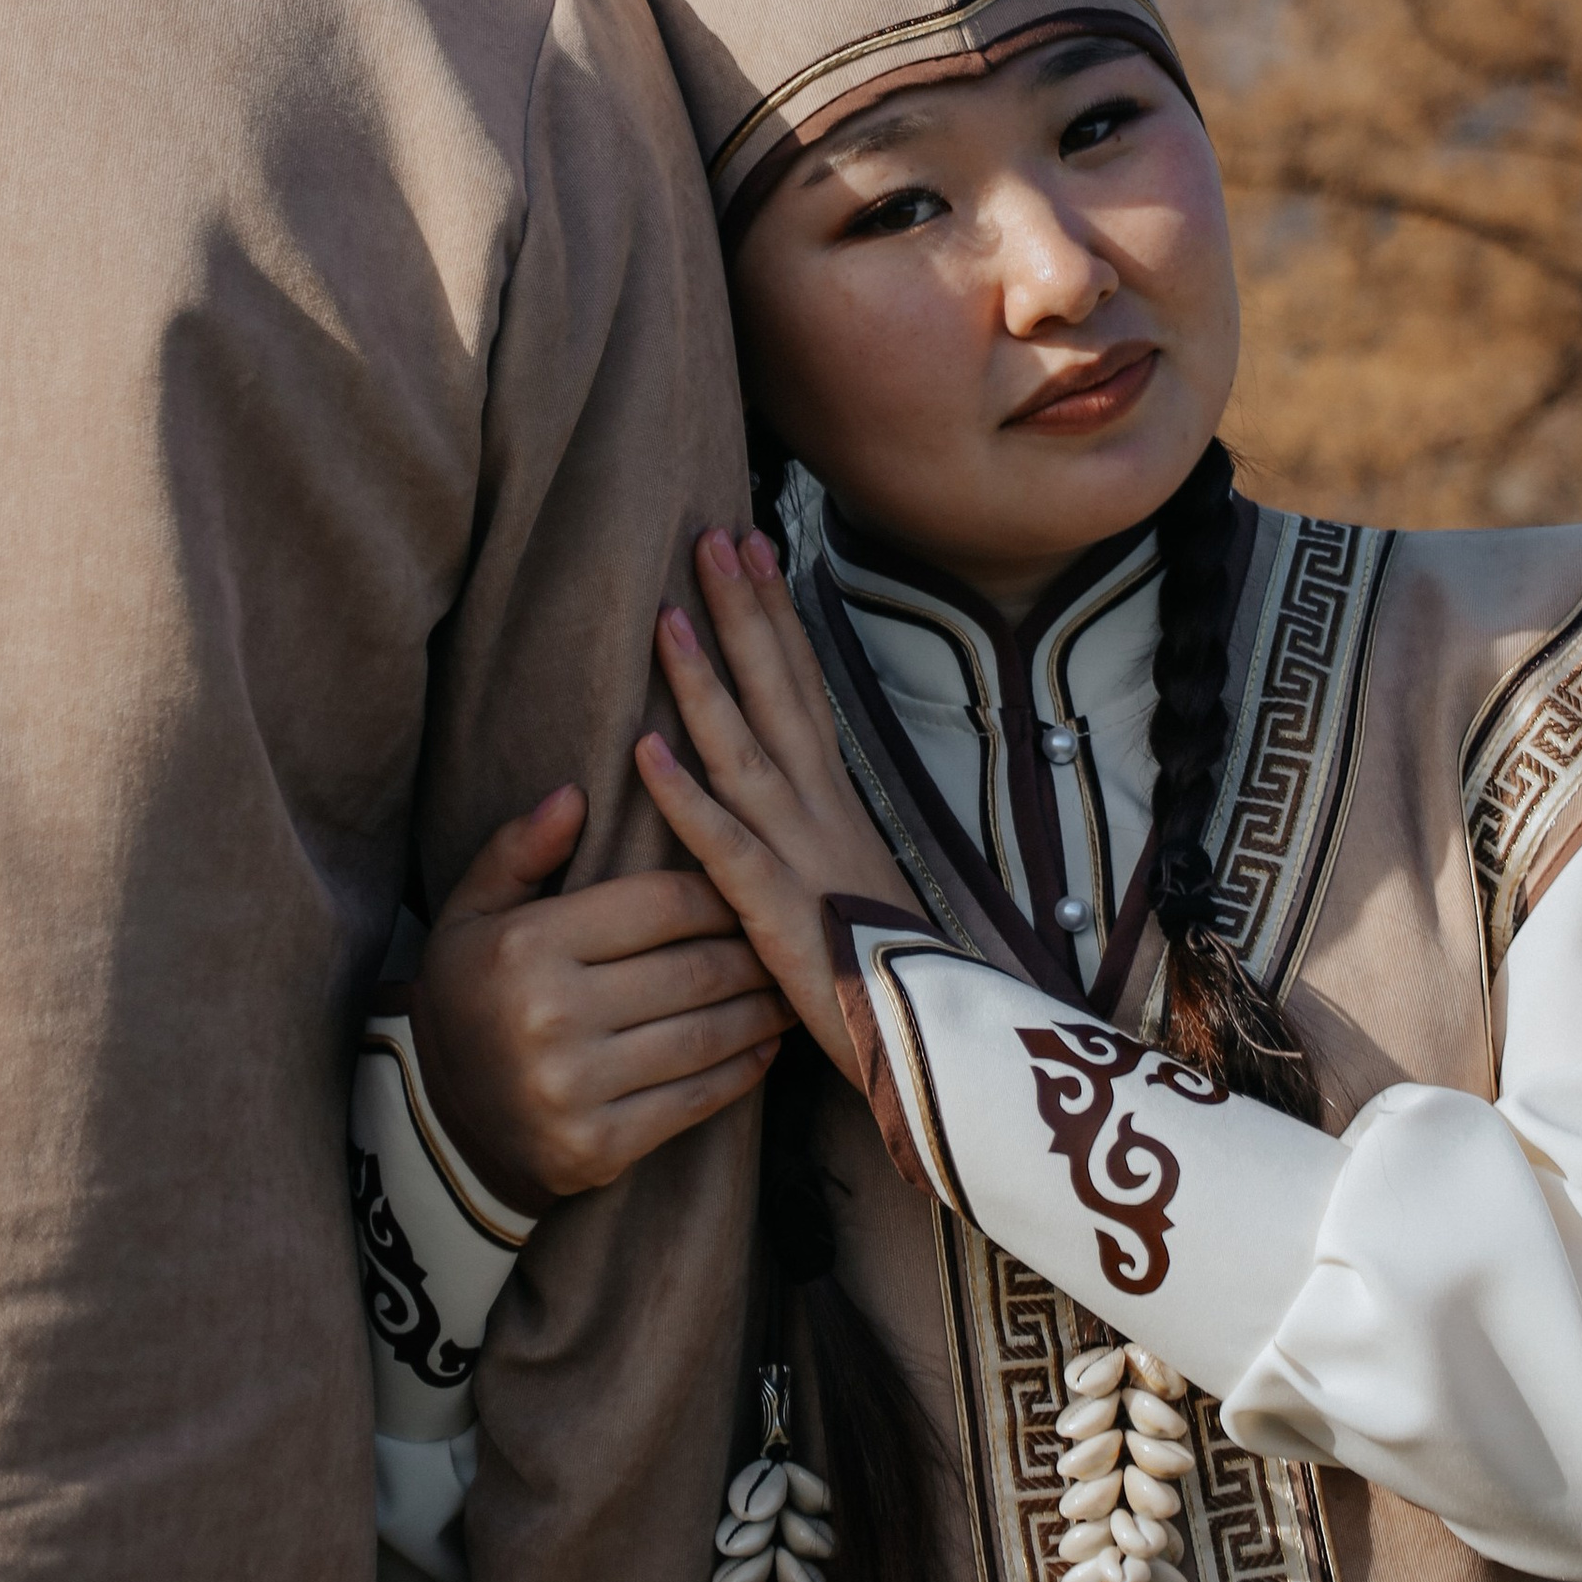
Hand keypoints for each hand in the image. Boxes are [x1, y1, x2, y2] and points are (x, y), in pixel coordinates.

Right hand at [407, 784, 791, 1205]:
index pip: (658, 905)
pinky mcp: (598, 1146)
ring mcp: (575, 1089)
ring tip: (785, 990)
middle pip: (693, 971)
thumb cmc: (469, 998)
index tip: (744, 891)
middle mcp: (550, 1016)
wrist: (441, 1121)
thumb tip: (574, 795)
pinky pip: (695, 1101)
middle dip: (751, 954)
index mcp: (526, 947)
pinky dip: (742, 1072)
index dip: (717, 894)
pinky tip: (765, 1048)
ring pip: (705, 1036)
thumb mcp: (470, 914)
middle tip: (782, 941)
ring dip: (761, 1011)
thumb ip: (518, 851)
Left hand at [635, 531, 911, 1079]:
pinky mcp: (776, 913)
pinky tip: (643, 753)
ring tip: (665, 616)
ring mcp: (801, 856)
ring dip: (703, 682)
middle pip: (778, 692)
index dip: (774, 612)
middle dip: (743, 612)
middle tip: (711, 535)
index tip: (750, 543)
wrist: (938, 1046)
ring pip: (744, 751)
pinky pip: (722, 847)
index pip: (801, 685)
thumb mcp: (849, 876)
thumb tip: (784, 774)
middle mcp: (823, 811)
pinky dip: (683, 797)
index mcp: (837, 799)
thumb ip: (814, 825)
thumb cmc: (887, 968)